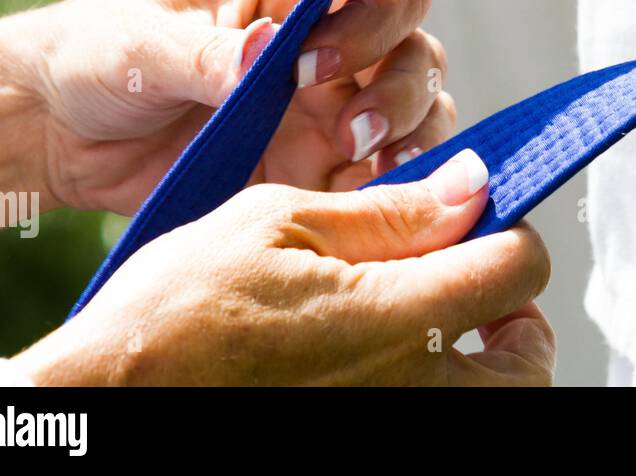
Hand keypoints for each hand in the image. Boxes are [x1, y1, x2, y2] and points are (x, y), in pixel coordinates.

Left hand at [0, 0, 454, 252]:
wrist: (59, 134)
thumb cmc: (97, 54)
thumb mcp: (140, 44)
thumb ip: (208, 51)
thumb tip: (270, 52)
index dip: (375, 20)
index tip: (315, 65)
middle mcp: (335, 38)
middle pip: (418, 51)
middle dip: (399, 91)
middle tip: (347, 131)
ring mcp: (336, 104)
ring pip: (419, 112)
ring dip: (409, 139)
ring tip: (367, 170)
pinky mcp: (323, 166)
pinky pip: (385, 176)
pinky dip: (390, 191)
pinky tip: (361, 205)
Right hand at [13, 154, 555, 385]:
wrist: (106, 402)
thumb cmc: (176, 311)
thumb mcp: (278, 223)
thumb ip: (389, 210)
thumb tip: (472, 186)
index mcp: (396, 317)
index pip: (519, 270)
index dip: (509, 230)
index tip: (477, 220)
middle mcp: (410, 390)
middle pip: (529, 364)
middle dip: (519, 319)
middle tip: (478, 289)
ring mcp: (392, 431)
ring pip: (495, 405)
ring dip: (489, 365)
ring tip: (440, 329)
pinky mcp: (365, 451)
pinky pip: (437, 420)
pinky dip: (439, 391)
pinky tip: (392, 363)